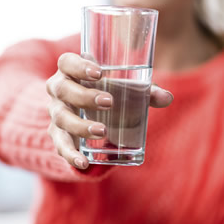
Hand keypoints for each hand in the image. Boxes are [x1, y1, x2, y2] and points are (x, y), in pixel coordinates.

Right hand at [46, 52, 172, 168]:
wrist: (83, 111)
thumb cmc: (107, 91)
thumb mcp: (123, 88)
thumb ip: (144, 91)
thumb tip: (167, 98)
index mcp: (72, 70)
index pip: (67, 62)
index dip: (78, 65)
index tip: (99, 73)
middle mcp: (59, 89)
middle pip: (62, 88)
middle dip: (85, 96)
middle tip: (109, 102)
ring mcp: (56, 112)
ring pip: (60, 117)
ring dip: (80, 125)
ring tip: (103, 131)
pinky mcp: (58, 134)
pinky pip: (60, 144)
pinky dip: (70, 154)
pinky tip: (84, 162)